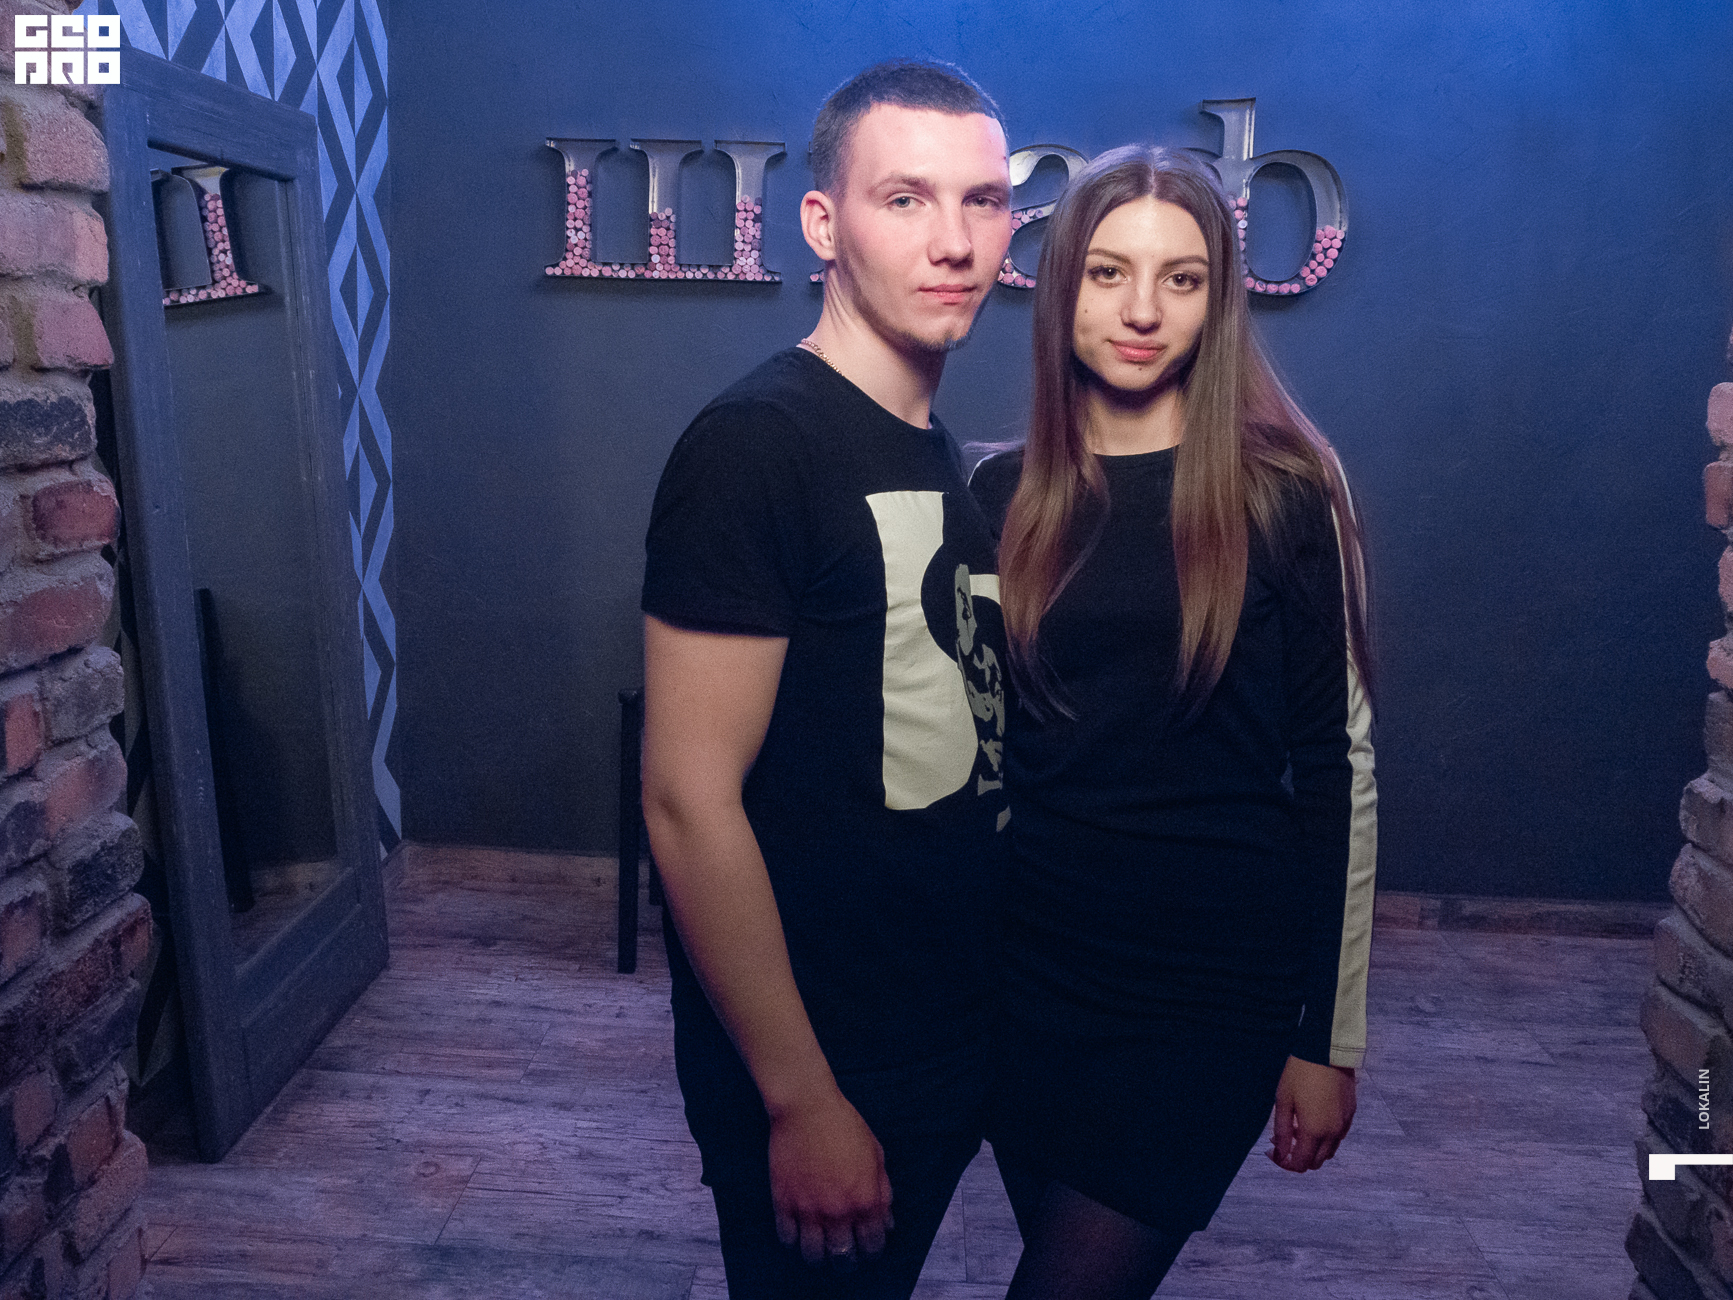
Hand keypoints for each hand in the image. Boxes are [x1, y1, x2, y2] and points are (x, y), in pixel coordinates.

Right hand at [767, 1088, 893, 1266]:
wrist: (807, 1108)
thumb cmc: (845, 1126)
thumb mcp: (876, 1155)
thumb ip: (883, 1191)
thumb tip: (886, 1221)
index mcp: (866, 1200)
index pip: (872, 1245)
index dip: (871, 1250)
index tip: (866, 1248)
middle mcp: (839, 1211)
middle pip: (844, 1257)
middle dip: (847, 1258)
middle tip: (843, 1250)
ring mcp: (809, 1209)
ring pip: (813, 1254)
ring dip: (819, 1254)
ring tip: (820, 1246)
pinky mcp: (784, 1202)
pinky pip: (787, 1237)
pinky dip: (794, 1239)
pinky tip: (799, 1230)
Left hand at [1267, 1055, 1355, 1171]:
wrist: (1326, 1052)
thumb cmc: (1299, 1074)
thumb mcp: (1284, 1101)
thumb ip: (1282, 1131)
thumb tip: (1280, 1153)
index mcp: (1314, 1132)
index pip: (1301, 1163)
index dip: (1285, 1163)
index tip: (1273, 1152)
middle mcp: (1333, 1134)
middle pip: (1316, 1162)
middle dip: (1298, 1157)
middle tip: (1284, 1140)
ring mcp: (1344, 1124)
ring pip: (1329, 1151)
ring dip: (1312, 1148)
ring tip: (1298, 1128)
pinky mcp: (1351, 1114)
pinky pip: (1338, 1137)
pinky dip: (1325, 1138)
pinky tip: (1313, 1120)